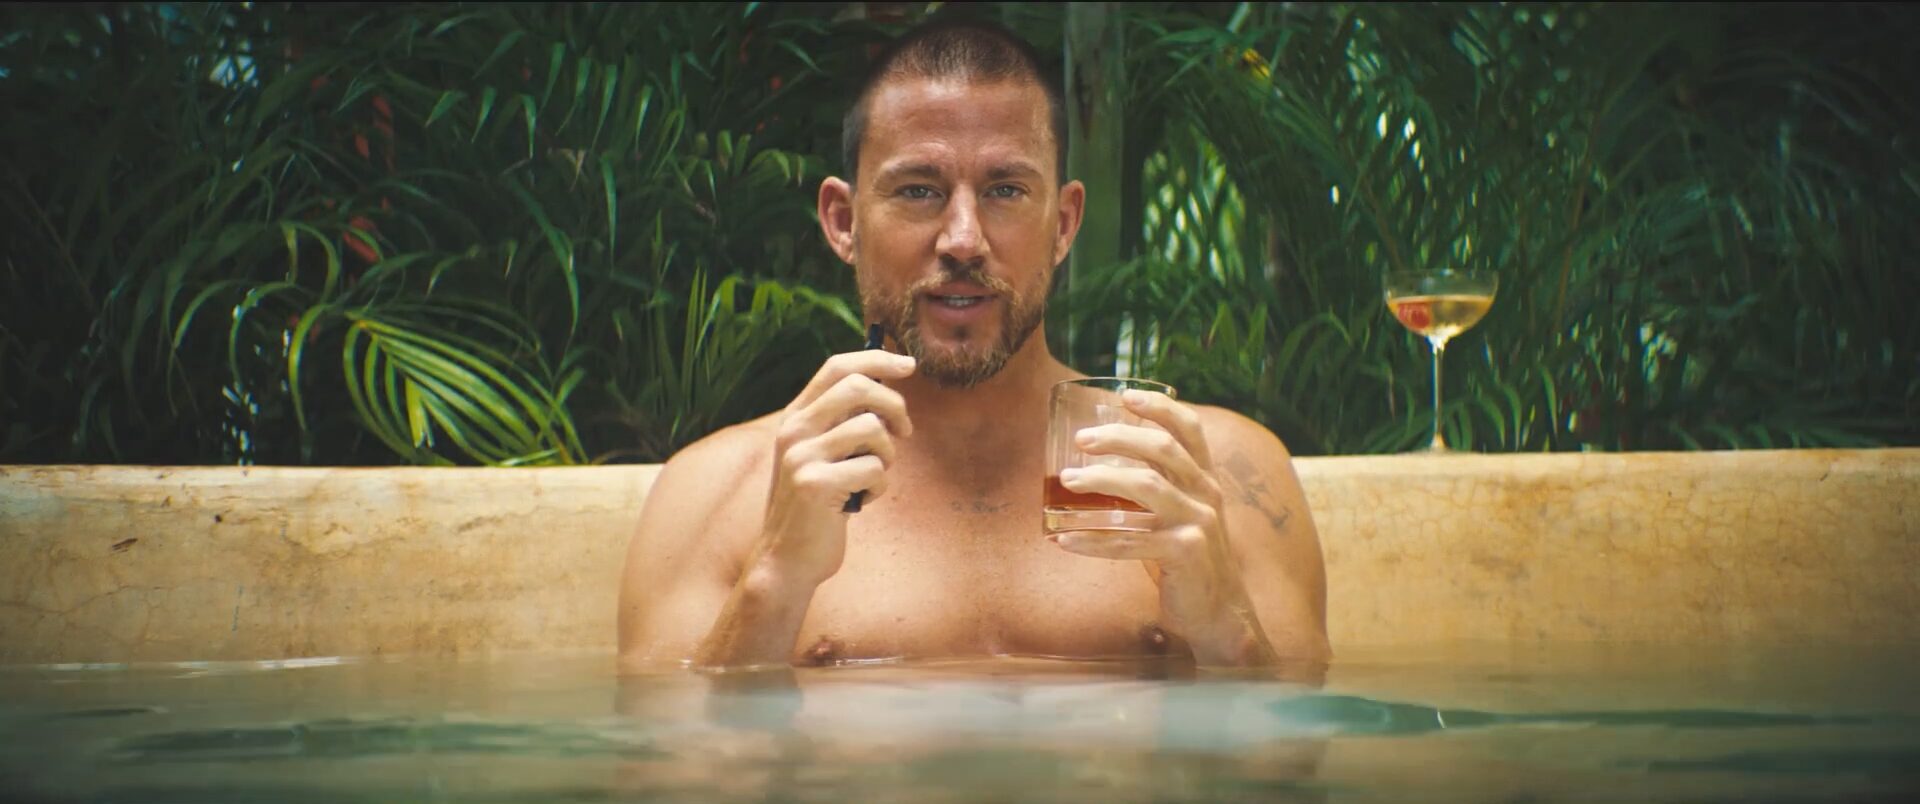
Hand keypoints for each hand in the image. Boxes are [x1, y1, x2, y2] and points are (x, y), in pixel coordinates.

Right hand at [755, 349, 915, 589]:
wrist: (787, 559)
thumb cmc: (818, 505)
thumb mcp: (823, 454)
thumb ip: (843, 422)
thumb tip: (886, 383)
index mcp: (795, 417)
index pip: (837, 367)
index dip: (876, 360)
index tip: (908, 365)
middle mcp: (794, 430)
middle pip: (858, 387)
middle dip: (894, 405)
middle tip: (905, 431)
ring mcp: (802, 456)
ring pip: (872, 429)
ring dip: (887, 456)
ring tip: (871, 478)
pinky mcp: (815, 485)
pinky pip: (874, 469)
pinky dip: (879, 487)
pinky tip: (861, 501)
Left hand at [1049, 390, 1272, 664]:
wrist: (1218, 614)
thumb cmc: (1187, 561)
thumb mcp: (1176, 517)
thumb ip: (1153, 491)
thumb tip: (1096, 471)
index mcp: (1205, 481)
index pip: (1190, 430)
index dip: (1160, 407)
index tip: (1125, 395)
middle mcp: (1207, 496)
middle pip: (1164, 449)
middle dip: (1120, 437)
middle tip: (1082, 439)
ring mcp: (1199, 524)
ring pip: (1148, 487)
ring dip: (1102, 478)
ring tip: (1066, 480)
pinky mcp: (1187, 554)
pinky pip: (1132, 542)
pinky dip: (1094, 540)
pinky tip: (1063, 539)